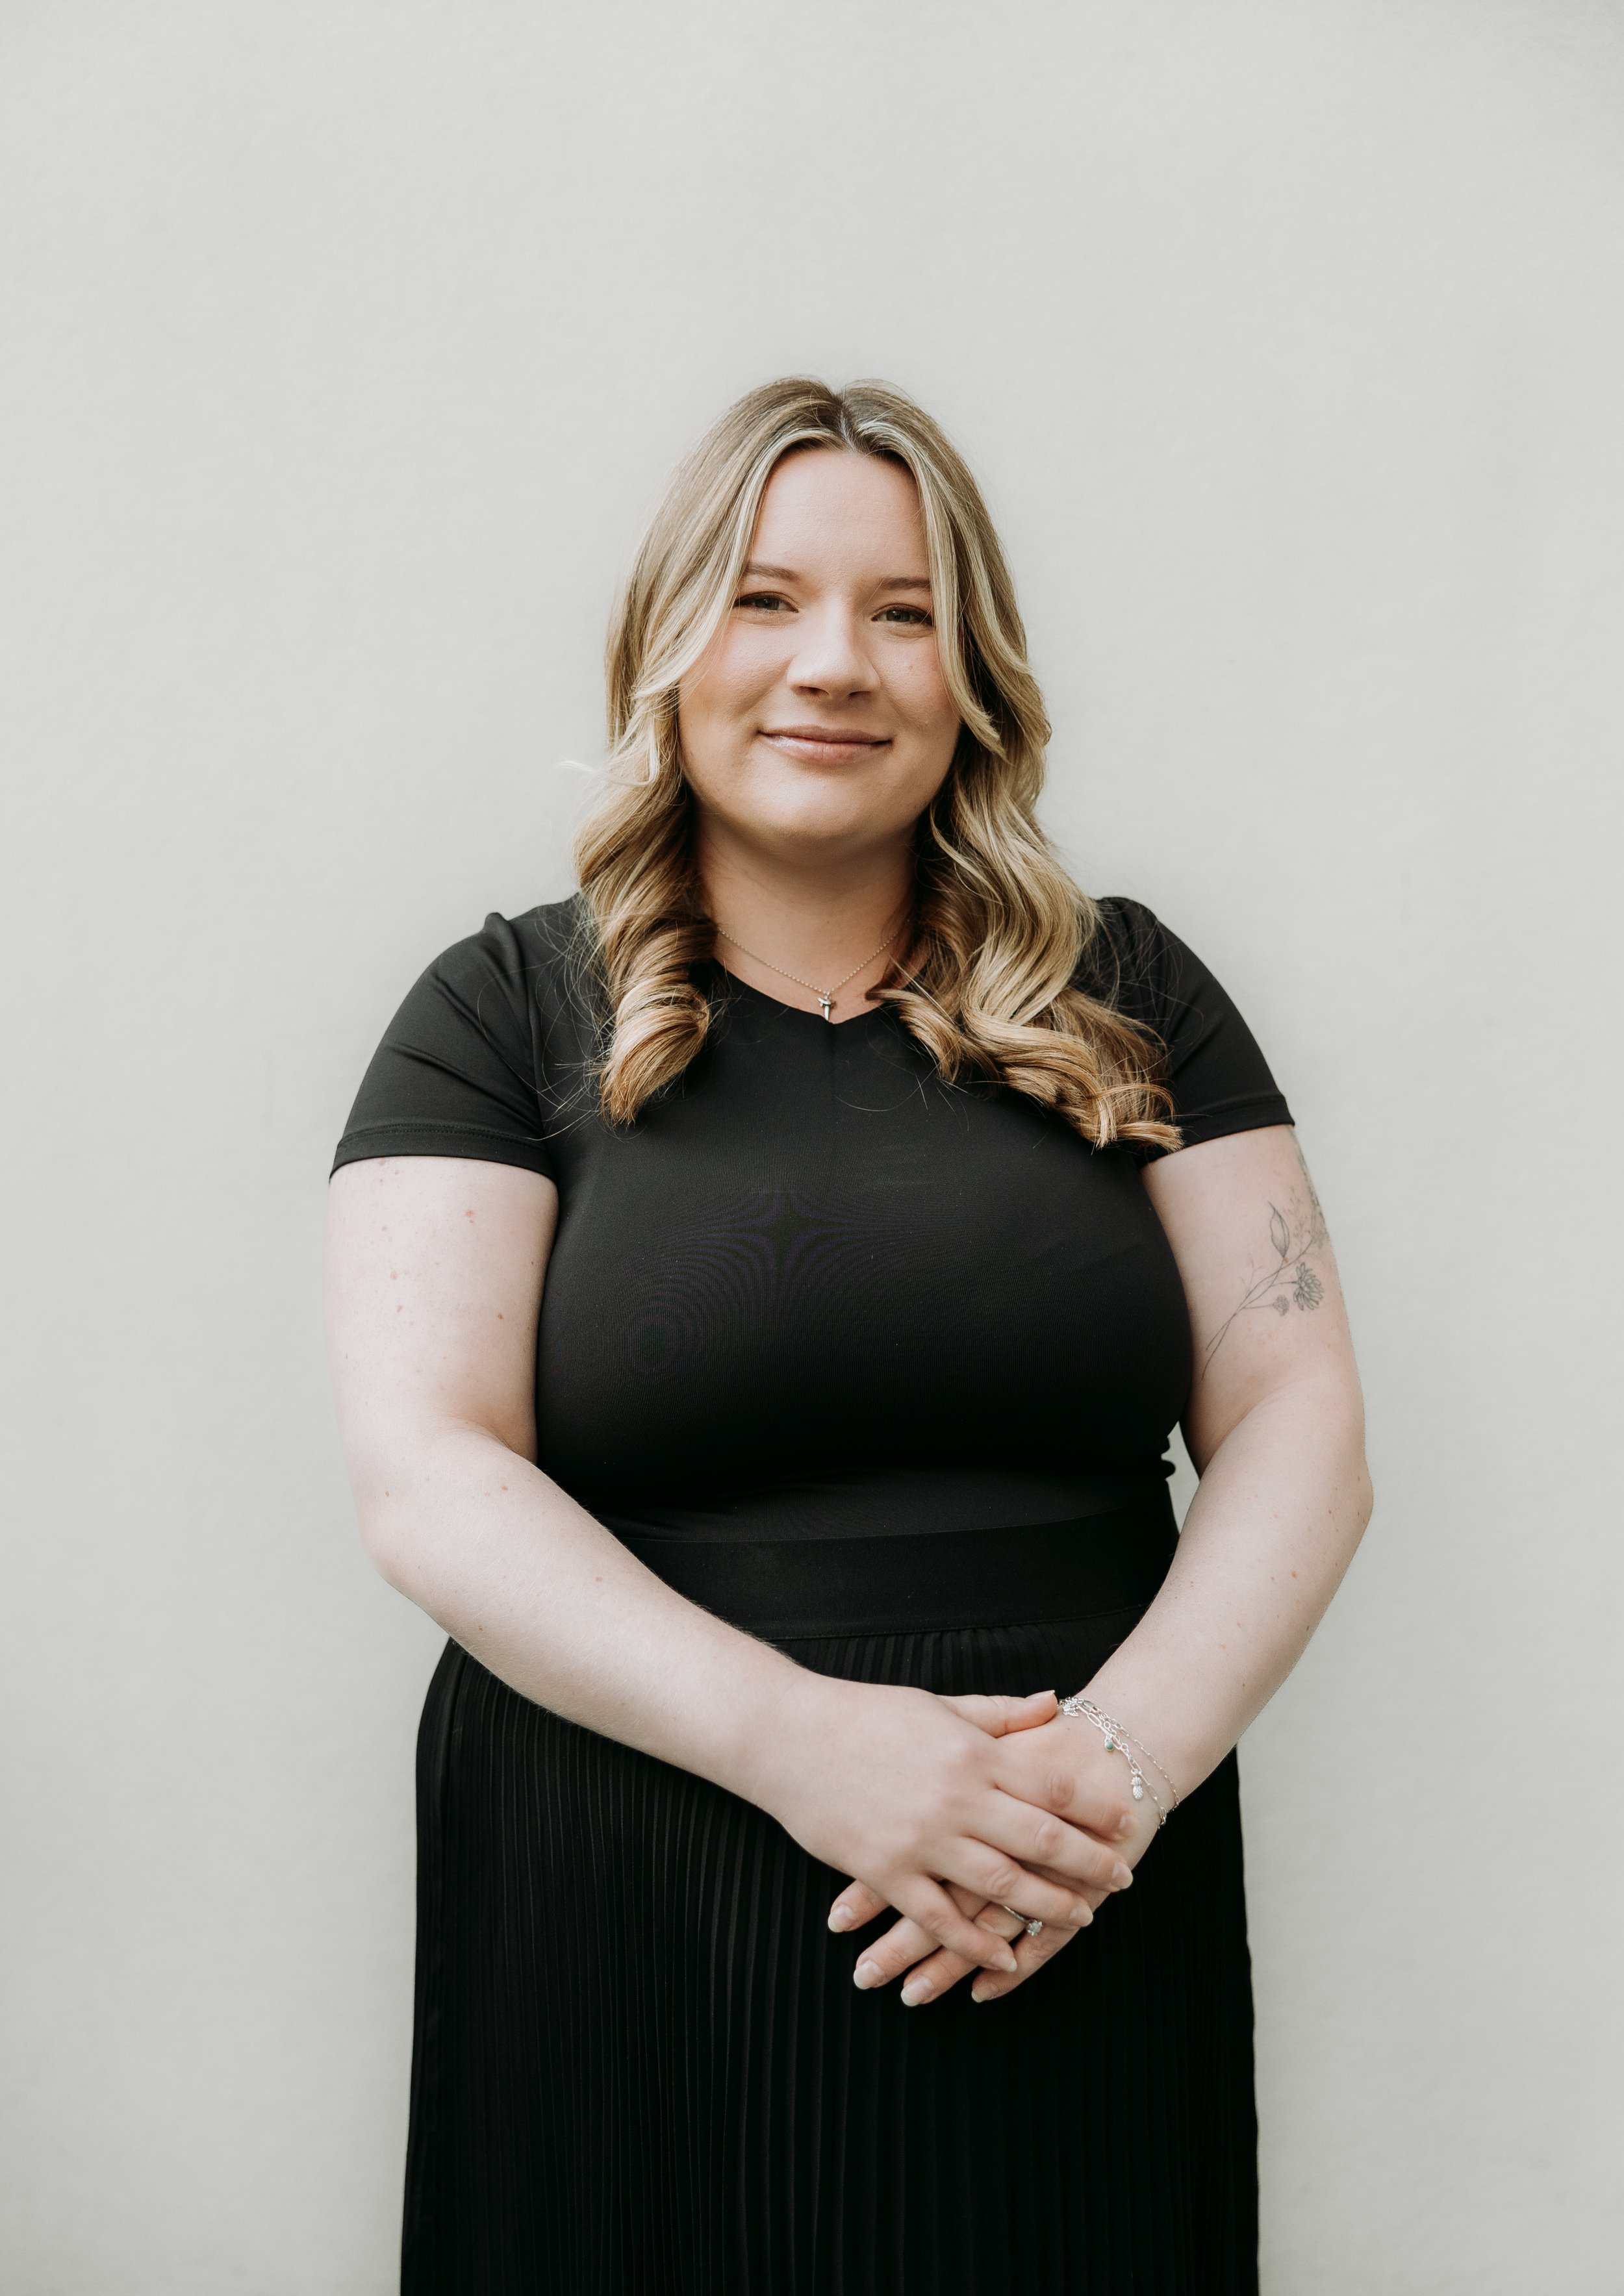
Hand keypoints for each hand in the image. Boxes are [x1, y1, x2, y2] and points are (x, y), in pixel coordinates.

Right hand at [825, 1695, 1157, 2002]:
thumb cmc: (865, 1713)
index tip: (1127, 1822)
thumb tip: (1057, 1702)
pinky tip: (1005, 1958)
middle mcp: (955, 1799)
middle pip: (1040, 1839)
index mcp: (972, 1754)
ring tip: (1081, 1920)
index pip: (1052, 1784)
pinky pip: (940, 1917)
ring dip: (1048, 1906)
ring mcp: (921, 1840)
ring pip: (1000, 1885)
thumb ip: (1001, 1715)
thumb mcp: (938, 1706)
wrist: (788, 1737)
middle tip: (1123, 1879)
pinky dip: (976, 1943)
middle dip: (1089, 1863)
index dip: (1095, 1807)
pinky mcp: (886, 1872)